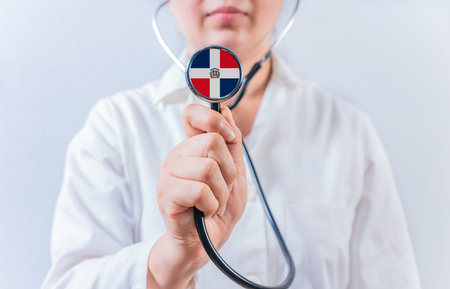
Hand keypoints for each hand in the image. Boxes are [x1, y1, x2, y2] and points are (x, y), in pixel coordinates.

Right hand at [147, 104, 246, 288]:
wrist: (205, 244)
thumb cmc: (217, 209)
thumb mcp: (235, 173)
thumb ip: (231, 143)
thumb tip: (227, 111)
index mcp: (191, 148)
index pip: (192, 114)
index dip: (212, 117)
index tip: (229, 136)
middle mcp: (177, 156)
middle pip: (212, 142)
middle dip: (228, 171)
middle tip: (221, 189)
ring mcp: (168, 175)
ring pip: (208, 168)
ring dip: (221, 192)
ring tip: (213, 203)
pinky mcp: (165, 195)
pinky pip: (200, 190)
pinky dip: (211, 204)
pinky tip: (204, 211)